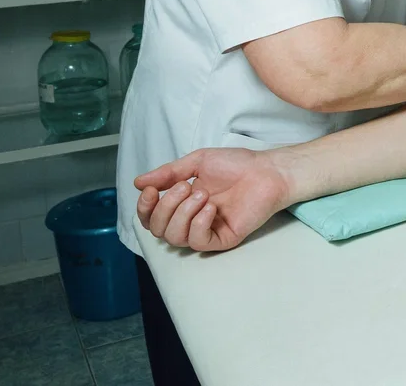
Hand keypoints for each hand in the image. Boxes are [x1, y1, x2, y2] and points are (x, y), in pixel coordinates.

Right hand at [134, 147, 295, 251]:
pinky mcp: (223, 239)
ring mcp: (207, 230)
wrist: (267, 170)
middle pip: (159, 230)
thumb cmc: (237, 165)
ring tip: (202, 195)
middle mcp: (191, 220)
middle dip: (166, 207)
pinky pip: (198, 242)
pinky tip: (211, 208)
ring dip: (182, 213)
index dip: (144, 208)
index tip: (151, 190)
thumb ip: (168, 173)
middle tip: (186, 187)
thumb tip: (138, 182)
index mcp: (182, 203)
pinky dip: (198, 224)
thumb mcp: (197, 162)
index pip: (151, 218)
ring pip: (175, 238)